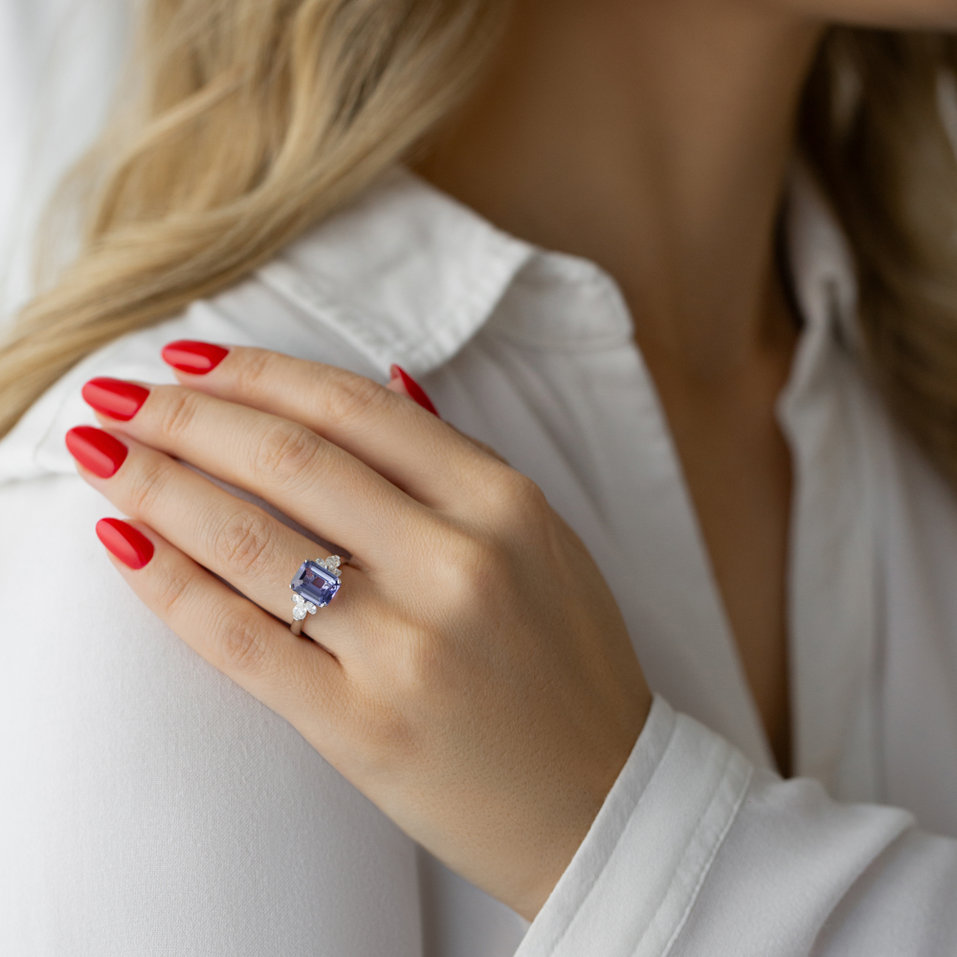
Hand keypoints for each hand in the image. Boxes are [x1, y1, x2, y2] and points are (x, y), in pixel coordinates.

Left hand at [65, 341, 651, 919]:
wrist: (600, 795)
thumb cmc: (568, 661)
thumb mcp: (542, 540)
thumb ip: (461, 461)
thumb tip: (388, 382)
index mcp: (503, 504)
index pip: (353, 410)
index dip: (256, 373)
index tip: (187, 360)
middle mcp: (458, 562)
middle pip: (290, 460)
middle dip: (184, 416)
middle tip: (115, 396)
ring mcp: (408, 647)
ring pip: (251, 542)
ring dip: (157, 486)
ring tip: (101, 455)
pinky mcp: (362, 726)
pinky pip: (241, 642)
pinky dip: (170, 587)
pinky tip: (124, 546)